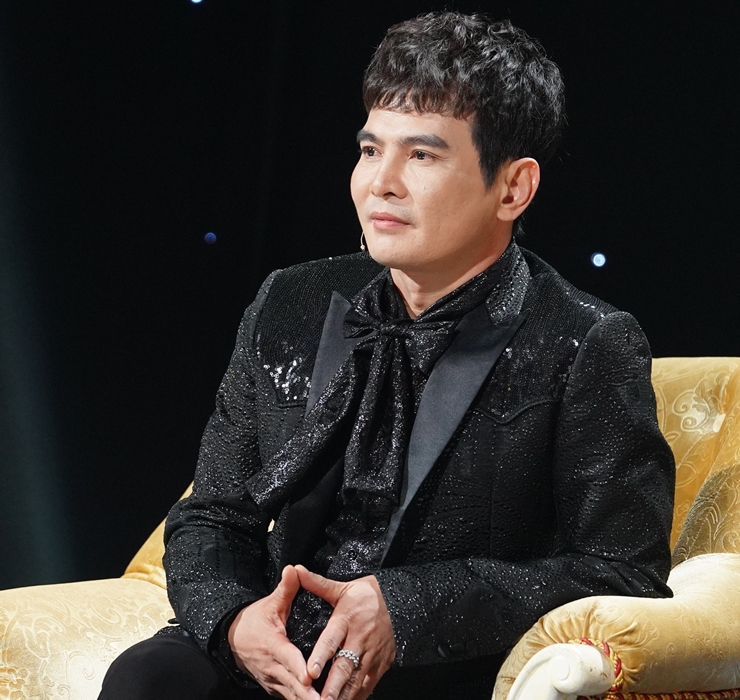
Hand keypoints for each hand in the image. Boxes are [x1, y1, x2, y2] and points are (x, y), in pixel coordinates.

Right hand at [228, 565, 318, 699]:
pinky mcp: (273, 687)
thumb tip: (294, 569)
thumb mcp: (270, 603)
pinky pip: (289, 697)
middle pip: (292, 684)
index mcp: (273, 644)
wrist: (232, 638)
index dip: (298, 668)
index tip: (310, 677)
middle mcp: (271, 666)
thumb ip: (285, 589)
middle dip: (308, 694)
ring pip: (291, 695)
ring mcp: (272, 680)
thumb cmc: (254, 620)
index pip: (288, 658)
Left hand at [295, 566, 395, 699]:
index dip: (321, 656)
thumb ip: (318, 584)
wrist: (399, 600)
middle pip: (344, 666)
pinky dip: (358, 696)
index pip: (332, 639)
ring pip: (357, 679)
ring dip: (344, 695)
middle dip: (332, 686)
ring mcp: (372, 653)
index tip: (310, 671)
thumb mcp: (342, 587)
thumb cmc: (365, 595)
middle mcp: (360, 638)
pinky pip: (369, 684)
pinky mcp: (381, 663)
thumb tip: (296, 571)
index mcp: (347, 618)